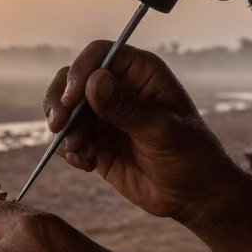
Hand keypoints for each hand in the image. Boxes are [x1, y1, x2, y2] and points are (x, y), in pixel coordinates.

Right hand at [42, 42, 241, 226]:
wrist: (194, 196)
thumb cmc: (191, 156)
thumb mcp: (162, 131)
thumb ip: (127, 108)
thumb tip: (94, 81)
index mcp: (141, 73)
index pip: (100, 55)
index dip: (80, 71)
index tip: (71, 99)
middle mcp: (119, 88)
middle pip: (72, 79)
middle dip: (60, 102)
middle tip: (58, 126)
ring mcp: (104, 116)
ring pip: (65, 109)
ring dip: (64, 131)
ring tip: (81, 152)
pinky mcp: (96, 141)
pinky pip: (68, 138)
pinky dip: (70, 150)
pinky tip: (88, 164)